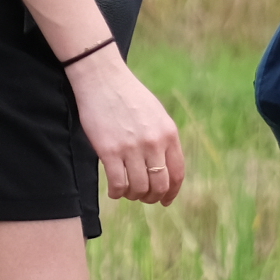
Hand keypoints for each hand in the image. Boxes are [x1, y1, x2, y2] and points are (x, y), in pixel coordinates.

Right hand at [70, 50, 185, 204]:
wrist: (102, 79)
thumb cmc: (128, 96)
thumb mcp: (156, 114)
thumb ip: (163, 139)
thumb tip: (165, 168)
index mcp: (168, 134)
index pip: (177, 173)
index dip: (172, 192)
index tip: (165, 200)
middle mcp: (153, 143)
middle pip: (159, 185)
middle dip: (152, 197)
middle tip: (143, 197)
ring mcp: (131, 148)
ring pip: (139, 188)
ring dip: (133, 195)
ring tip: (127, 191)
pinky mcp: (109, 151)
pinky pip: (118, 184)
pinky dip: (117, 193)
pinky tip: (114, 190)